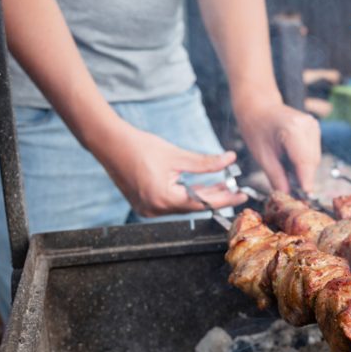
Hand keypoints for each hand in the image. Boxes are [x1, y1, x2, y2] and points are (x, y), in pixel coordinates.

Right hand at [99, 121, 247, 216]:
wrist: (108, 142)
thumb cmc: (140, 145)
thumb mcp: (177, 155)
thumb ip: (205, 162)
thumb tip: (230, 160)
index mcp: (163, 198)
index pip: (202, 202)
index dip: (224, 198)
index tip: (242, 195)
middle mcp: (154, 209)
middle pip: (193, 206)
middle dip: (215, 197)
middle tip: (236, 190)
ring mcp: (147, 209)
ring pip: (183, 205)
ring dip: (202, 196)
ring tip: (223, 186)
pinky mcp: (144, 204)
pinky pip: (171, 203)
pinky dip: (186, 195)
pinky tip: (201, 187)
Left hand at [237, 102, 320, 191]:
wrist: (258, 106)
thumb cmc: (256, 126)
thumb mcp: (261, 155)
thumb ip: (276, 176)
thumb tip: (287, 196)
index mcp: (293, 129)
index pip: (304, 162)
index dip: (306, 182)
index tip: (305, 199)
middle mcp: (308, 125)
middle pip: (312, 162)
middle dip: (304, 179)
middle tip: (295, 195)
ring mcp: (313, 126)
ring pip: (315, 159)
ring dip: (305, 172)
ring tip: (290, 178)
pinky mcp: (315, 129)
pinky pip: (314, 153)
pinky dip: (305, 163)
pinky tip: (293, 164)